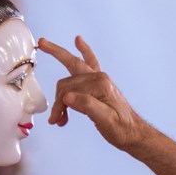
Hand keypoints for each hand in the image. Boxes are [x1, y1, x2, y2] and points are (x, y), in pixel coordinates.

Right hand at [39, 36, 148, 151]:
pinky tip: (79, 41)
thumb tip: (67, 97)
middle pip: (68, 74)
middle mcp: (99, 77)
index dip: (59, 106)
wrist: (134, 133)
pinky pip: (90, 62)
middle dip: (55, 62)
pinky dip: (84, 52)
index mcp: (100, 84)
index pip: (68, 90)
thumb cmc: (122, 129)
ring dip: (62, 91)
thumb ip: (87, 106)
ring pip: (73, 70)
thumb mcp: (105, 121)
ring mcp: (100, 79)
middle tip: (41, 44)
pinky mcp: (100, 83)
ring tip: (58, 116)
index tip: (56, 120)